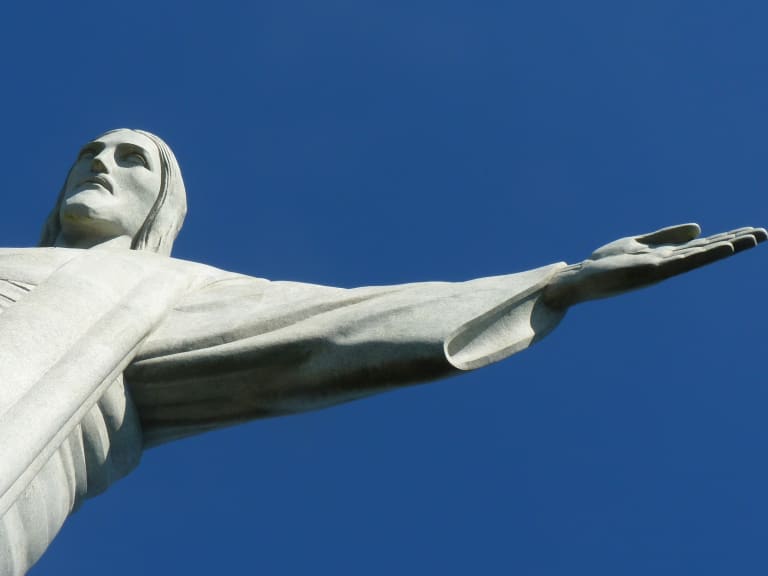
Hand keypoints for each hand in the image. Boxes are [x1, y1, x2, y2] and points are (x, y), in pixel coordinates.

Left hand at [543, 223, 766, 307]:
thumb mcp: (638, 243)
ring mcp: (663, 268)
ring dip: (727, 246)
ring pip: (701, 255)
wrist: (580, 279)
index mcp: (667, 257)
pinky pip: (683, 260)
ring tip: (754, 238)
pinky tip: (724, 246)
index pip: (702, 245)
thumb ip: (666, 236)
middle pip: (707, 250)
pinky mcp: (652, 270)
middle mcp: (669, 264)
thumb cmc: (605, 264)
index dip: (726, 238)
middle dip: (735, 242)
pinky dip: (704, 252)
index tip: (752, 232)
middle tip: (765, 234)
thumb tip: (699, 227)